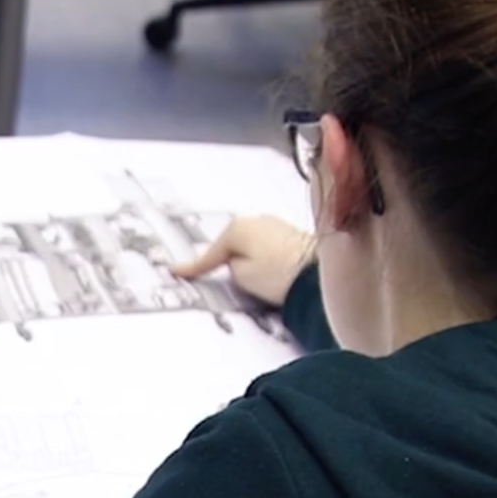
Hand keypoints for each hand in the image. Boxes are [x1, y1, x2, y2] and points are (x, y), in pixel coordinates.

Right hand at [171, 216, 313, 307]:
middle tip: (210, 274)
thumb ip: (231, 267)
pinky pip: (267, 246)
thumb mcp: (241, 276)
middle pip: (231, 243)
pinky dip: (261, 256)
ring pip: (250, 243)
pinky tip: (266, 268)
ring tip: (244, 276)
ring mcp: (276, 225)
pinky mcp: (293, 236)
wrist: (320, 274)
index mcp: (238, 228)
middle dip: (223, 258)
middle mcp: (257, 221)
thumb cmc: (278, 275)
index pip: (210, 252)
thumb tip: (236, 263)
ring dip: (245, 257)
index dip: (193, 266)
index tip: (176, 271)